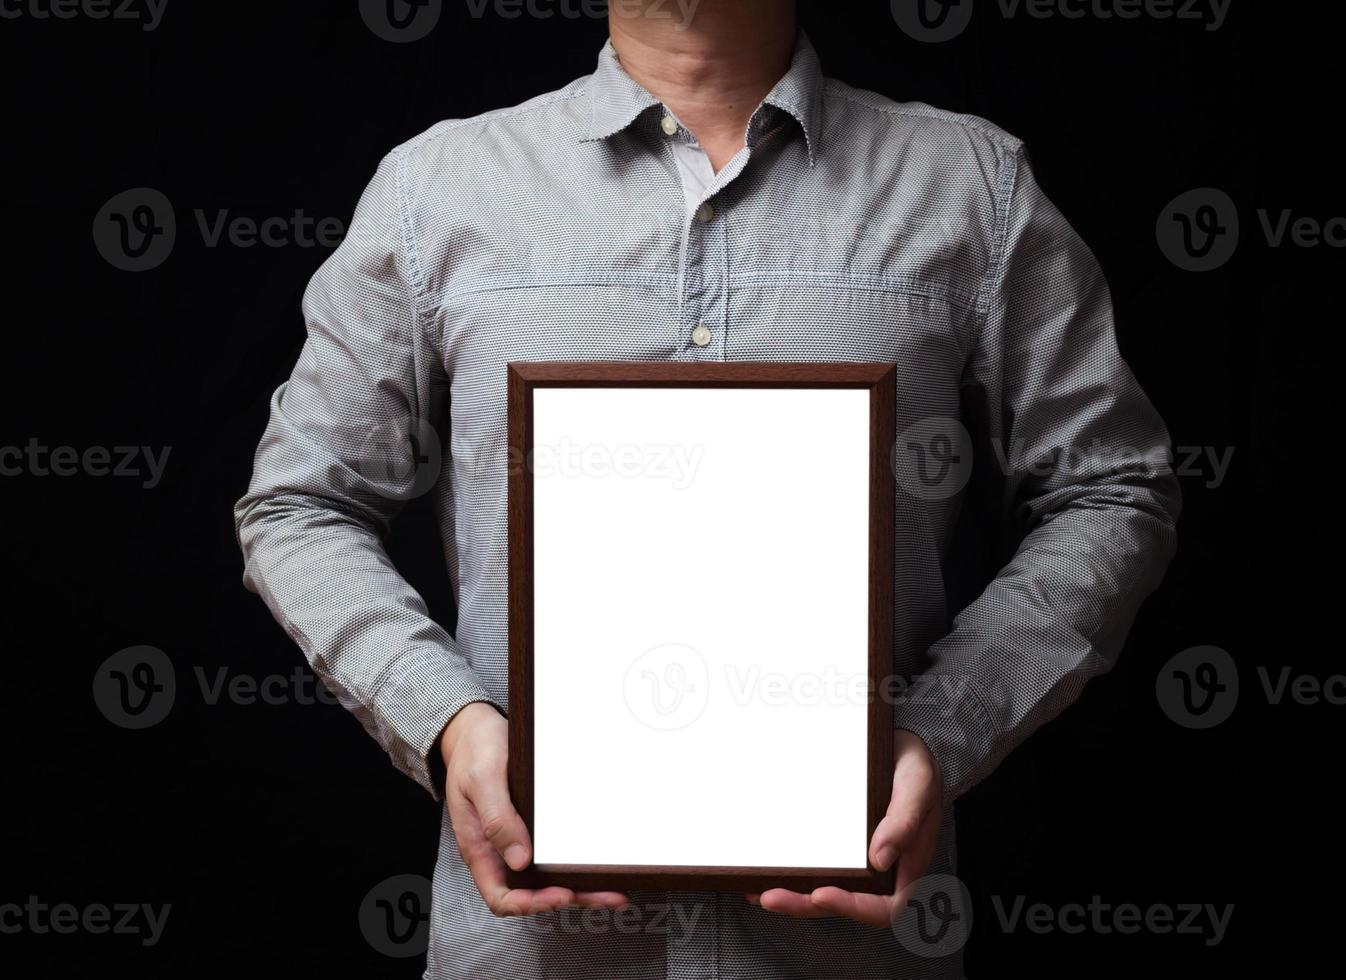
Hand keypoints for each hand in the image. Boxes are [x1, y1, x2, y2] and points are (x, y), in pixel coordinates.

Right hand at [440, 702, 629, 915]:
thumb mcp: (482, 779)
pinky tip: (597, 863)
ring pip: (547, 875)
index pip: (501, 895)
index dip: (531, 903)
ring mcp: (516, 838)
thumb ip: (497, 819)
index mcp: (480, 847)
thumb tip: (520, 861)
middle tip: (607, 895)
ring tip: (614, 890)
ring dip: (579, 886)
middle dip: (569, 898)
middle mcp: (499, 850)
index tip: (561, 894)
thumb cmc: (475, 750)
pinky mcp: (531, 825)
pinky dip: (574, 862)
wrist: (474, 728)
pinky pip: (551, 851)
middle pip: (532, 891)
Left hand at [746, 729, 943, 927]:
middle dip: (805, 905)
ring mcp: (860, 862)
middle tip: (771, 896)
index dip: (852, 907)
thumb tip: (880, 860)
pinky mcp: (842, 848)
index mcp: (907, 865)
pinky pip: (818, 868)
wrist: (901, 749)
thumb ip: (904, 821)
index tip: (821, 894)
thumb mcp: (917, 785)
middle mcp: (882, 871)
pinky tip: (766, 874)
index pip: (884, 906)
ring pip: (826, 892)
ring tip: (759, 891)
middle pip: (845, 903)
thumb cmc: (915, 768)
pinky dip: (792, 875)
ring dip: (793, 896)